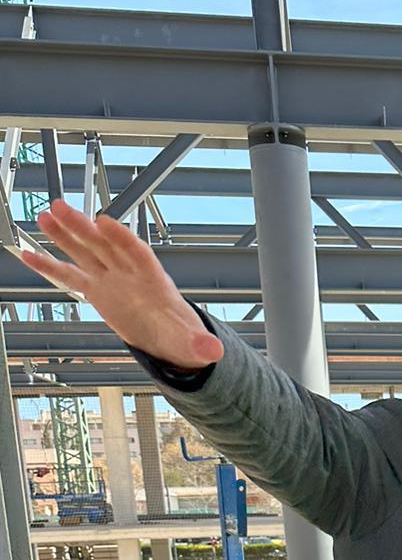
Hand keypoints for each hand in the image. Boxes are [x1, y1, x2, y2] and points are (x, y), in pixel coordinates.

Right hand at [18, 199, 223, 369]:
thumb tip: (215, 351)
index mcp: (154, 281)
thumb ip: (201, 346)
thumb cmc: (183, 335)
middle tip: (62, 208)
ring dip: (65, 235)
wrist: (173, 338)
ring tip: (44, 216)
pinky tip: (28, 254)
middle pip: (105, 245)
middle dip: (85, 228)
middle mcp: (130, 274)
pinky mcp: (97, 290)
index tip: (105, 223)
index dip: (122, 239)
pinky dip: (50, 266)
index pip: (138, 254)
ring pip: (86, 252)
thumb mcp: (194, 344)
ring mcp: (111, 279)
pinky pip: (71, 276)